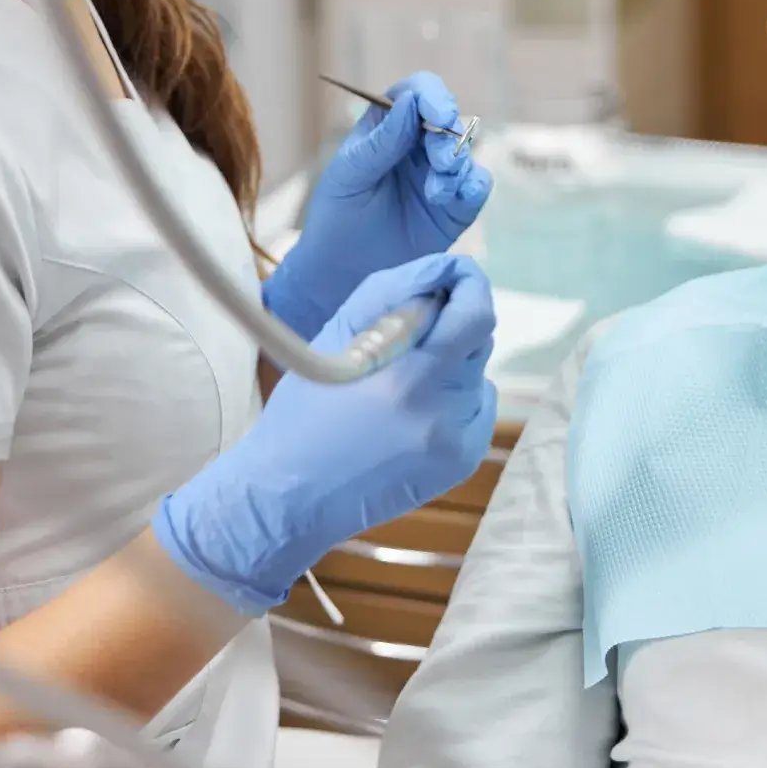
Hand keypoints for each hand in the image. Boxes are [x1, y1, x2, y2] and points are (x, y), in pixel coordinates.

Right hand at [154, 254, 498, 615]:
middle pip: (478, 340)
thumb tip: (445, 268)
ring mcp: (456, 442)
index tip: (456, 277)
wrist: (288, 499)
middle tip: (412, 334)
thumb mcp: (336, 338)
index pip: (475, 315)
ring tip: (399, 386)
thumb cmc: (303, 413)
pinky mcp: (462, 461)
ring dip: (450, 364)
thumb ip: (393, 294)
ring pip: (477, 373)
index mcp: (409, 378)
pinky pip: (477, 408)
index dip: (471, 286)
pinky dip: (455, 400)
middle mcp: (442, 412)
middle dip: (453, 325)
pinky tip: (412, 414)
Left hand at [263, 72, 493, 339]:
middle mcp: (418, 146)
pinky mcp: (457, 205)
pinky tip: (458, 199)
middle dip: (448, 139)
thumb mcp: (349, 176)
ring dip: (457, 167)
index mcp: (387, 128)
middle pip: (449, 121)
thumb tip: (410, 102)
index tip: (440, 115)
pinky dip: (475, 186)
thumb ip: (381, 142)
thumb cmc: (337, 219)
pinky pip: (478, 185)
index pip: (417, 94)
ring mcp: (440, 174)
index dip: (433, 96)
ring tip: (436, 194)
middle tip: (439, 164)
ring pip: (466, 152)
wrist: (343, 275)